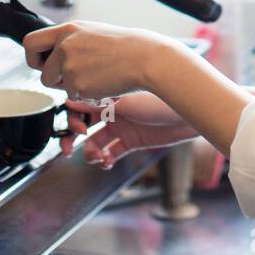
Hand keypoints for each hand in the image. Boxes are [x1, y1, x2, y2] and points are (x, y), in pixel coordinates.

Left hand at [22, 20, 165, 100]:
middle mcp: (64, 47)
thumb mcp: (91, 33)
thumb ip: (69, 42)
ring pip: (59, 88)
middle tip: (74, 75)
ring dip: (72, 86)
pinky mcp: (78, 86)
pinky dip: (87, 94)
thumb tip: (51, 56)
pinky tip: (103, 82)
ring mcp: (70, 67)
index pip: (30, 42)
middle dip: (54, 79)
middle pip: (43, 73)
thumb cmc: (123, 46)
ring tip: (96, 74)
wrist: (144, 58)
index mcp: (67, 30)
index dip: (33, 56)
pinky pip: (75, 97)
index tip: (43, 62)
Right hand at [60, 92, 198, 165]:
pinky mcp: (132, 141)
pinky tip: (106, 161)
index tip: (74, 127)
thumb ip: (97, 104)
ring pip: (95, 142)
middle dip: (72, 138)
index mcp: (108, 93)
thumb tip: (71, 99)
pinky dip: (105, 159)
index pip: (81, 104)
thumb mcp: (125, 101)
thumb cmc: (159, 99)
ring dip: (90, 152)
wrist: (187, 114)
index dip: (72, 117)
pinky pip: (111, 152)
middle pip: (84, 124)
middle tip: (67, 148)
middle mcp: (112, 109)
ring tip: (95, 157)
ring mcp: (122, 125)